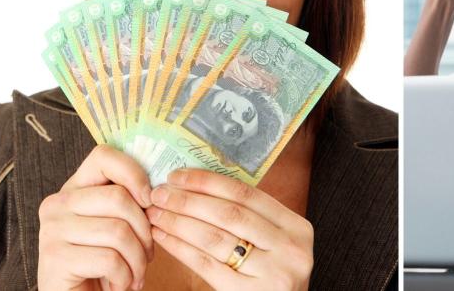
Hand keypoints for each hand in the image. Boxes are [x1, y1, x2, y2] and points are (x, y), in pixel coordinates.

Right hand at [38, 145, 153, 290]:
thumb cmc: (105, 262)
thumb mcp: (117, 225)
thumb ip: (130, 201)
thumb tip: (162, 191)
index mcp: (73, 188)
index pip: (103, 156)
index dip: (135, 173)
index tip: (150, 200)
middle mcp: (56, 204)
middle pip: (119, 198)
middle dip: (145, 231)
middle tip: (149, 254)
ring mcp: (51, 231)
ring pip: (118, 231)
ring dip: (138, 260)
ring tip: (136, 274)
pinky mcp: (54, 259)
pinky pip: (109, 260)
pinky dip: (124, 277)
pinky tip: (119, 285)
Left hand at [146, 168, 312, 290]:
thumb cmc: (270, 277)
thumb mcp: (275, 244)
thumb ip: (251, 220)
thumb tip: (198, 188)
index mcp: (297, 228)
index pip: (246, 194)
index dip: (208, 182)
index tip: (178, 176)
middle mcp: (289, 249)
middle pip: (229, 214)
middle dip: (188, 201)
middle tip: (159, 194)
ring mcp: (272, 273)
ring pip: (215, 238)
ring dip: (179, 222)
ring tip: (156, 214)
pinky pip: (207, 265)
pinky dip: (181, 248)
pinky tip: (164, 237)